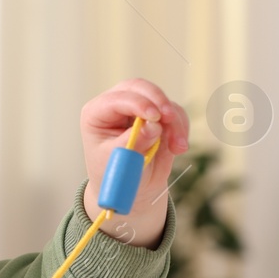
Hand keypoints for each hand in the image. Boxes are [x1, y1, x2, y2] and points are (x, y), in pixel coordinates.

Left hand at [80, 79, 189, 247]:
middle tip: (169, 118)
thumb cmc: (115, 176)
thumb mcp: (119, 162)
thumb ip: (134, 143)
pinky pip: (175, 112)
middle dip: (158, 101)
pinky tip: (178, 147)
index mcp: (97, 113)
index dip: (138, 103)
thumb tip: (155, 126)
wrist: (131, 190)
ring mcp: (139, 109)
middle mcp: (117, 105)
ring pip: (161, 100)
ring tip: (177, 147)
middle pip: (139, 88)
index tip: (155, 117)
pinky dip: (181, 127)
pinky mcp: (159, 117)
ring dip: (174, 121)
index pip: (118, 98)